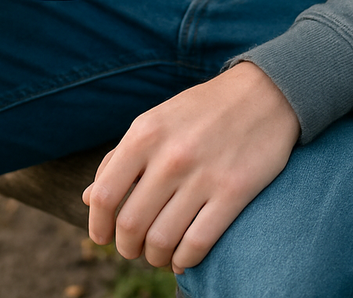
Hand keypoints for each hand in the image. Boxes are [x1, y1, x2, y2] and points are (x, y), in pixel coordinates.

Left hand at [83, 61, 300, 274]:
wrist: (264, 92)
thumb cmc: (203, 110)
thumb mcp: (156, 121)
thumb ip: (121, 158)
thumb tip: (88, 198)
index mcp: (145, 133)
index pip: (104, 195)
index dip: (97, 225)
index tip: (103, 237)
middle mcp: (170, 155)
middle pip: (130, 225)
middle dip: (127, 247)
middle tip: (135, 248)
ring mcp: (203, 175)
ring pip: (161, 241)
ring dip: (155, 257)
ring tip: (159, 253)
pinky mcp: (233, 192)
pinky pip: (197, 245)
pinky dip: (184, 261)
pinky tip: (184, 257)